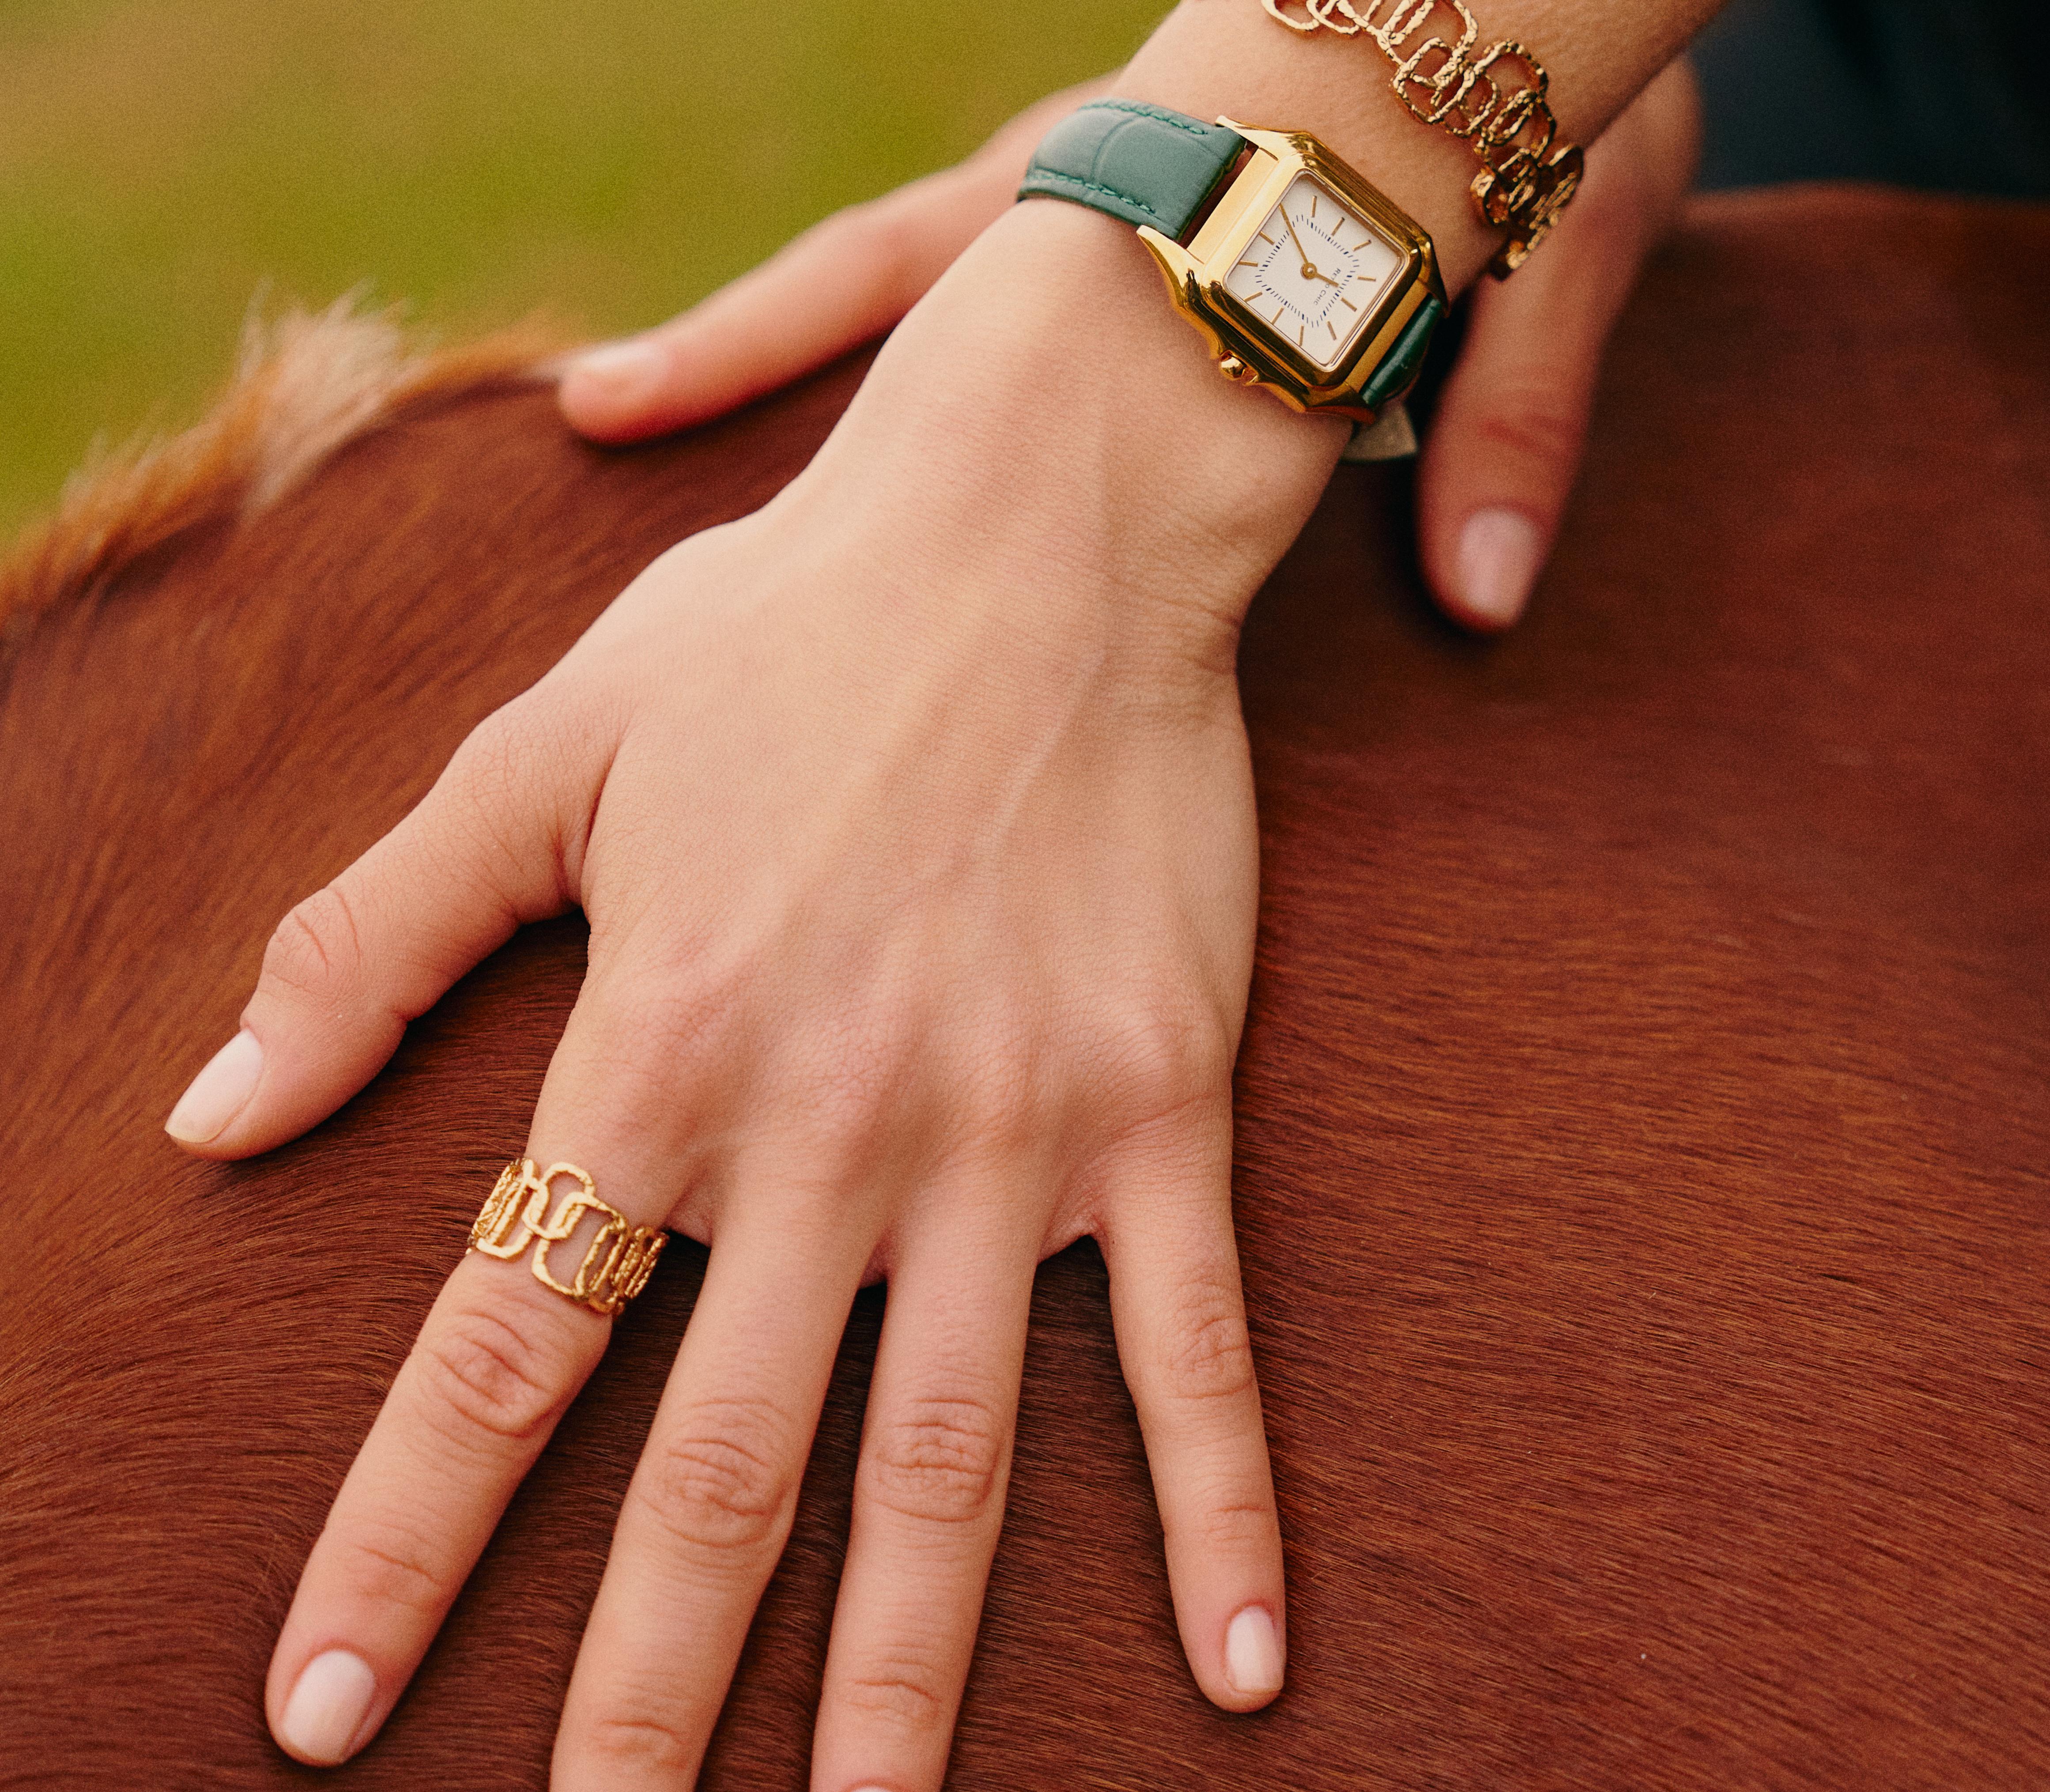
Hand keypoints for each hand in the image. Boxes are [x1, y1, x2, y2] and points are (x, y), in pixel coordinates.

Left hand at [168, 198, 1319, 1791]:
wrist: (1038, 528)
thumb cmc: (785, 628)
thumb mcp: (544, 749)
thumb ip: (373, 936)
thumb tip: (211, 1116)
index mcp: (659, 1047)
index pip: (496, 1353)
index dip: (398, 1546)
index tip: (325, 1719)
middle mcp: (829, 1130)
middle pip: (716, 1473)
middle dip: (643, 1702)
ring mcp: (1011, 1137)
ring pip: (944, 1466)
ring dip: (902, 1687)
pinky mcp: (1159, 1108)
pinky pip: (1190, 1350)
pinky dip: (1215, 1514)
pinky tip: (1234, 1675)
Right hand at [561, 59, 1701, 635]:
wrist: (1548, 34)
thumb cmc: (1558, 130)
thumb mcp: (1564, 243)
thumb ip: (1515, 408)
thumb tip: (1479, 596)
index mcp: (1164, 186)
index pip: (942, 264)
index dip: (779, 336)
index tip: (630, 407)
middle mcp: (1102, 202)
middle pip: (886, 274)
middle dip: (742, 346)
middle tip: (595, 414)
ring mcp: (1097, 216)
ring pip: (917, 290)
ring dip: (789, 349)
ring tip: (636, 428)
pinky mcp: (1121, 229)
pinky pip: (972, 298)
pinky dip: (881, 352)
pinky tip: (823, 438)